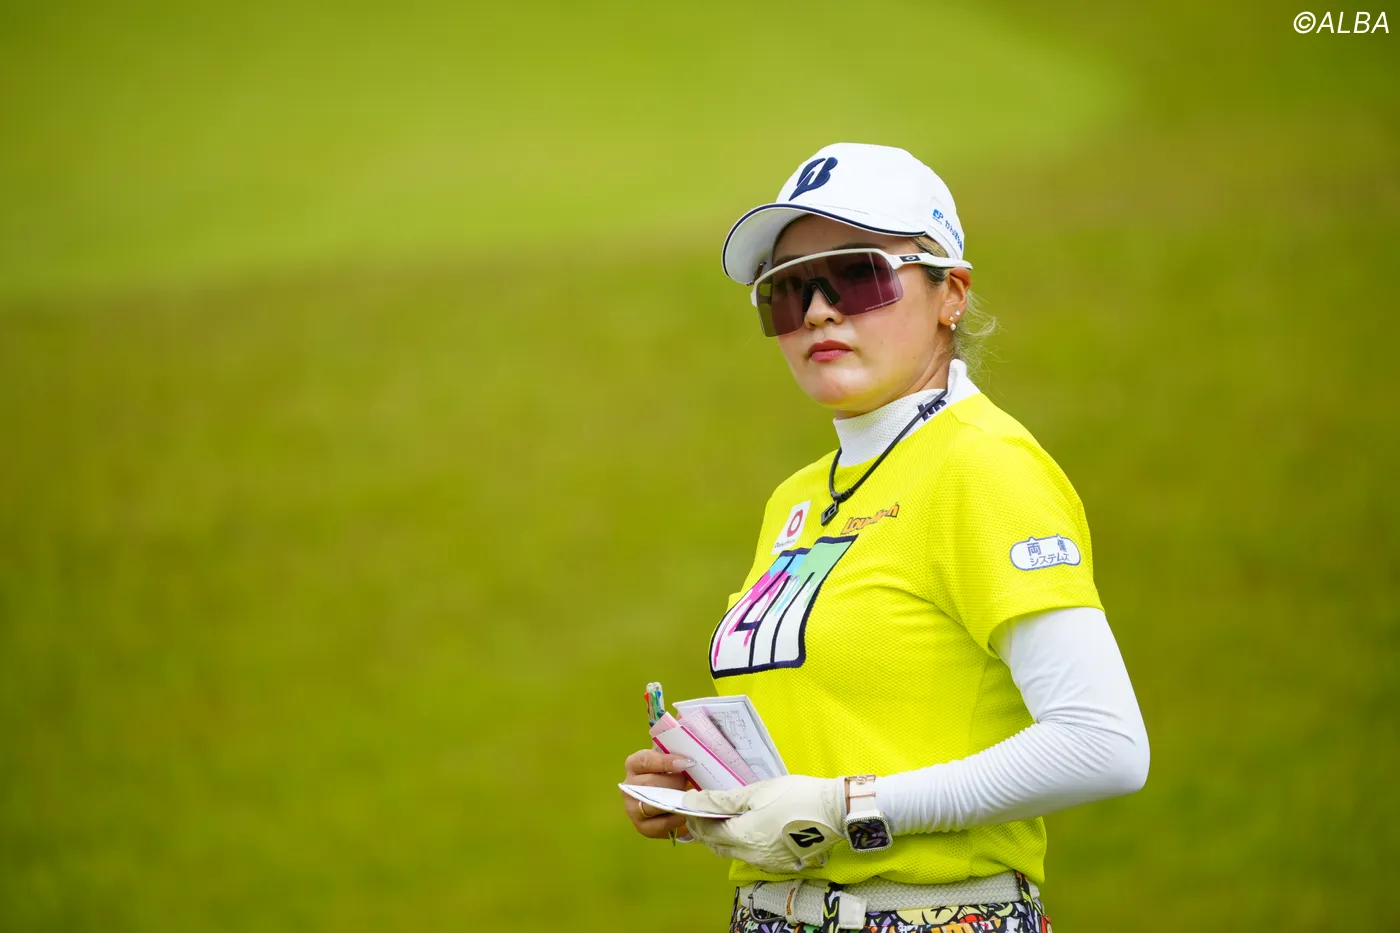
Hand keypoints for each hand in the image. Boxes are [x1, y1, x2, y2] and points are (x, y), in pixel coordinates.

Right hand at [621, 749, 694, 838]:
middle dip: (675, 783)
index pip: (645, 761)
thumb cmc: (668, 775)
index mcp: (634, 765)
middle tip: (690, 783)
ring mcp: (632, 808)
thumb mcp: (669, 763)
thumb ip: (676, 760)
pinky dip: (676, 821)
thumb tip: (691, 762)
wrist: (665, 799)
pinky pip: (660, 825)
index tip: (685, 763)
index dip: (665, 762)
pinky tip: (686, 815)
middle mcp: (628, 787)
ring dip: (675, 803)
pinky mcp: (642, 827)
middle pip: (650, 783)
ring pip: (654, 805)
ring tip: (690, 800)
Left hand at [683, 775, 846, 872]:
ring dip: (722, 838)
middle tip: (702, 811)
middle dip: (704, 830)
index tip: (690, 802)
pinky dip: (741, 844)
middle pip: (717, 846)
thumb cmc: (795, 795)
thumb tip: (693, 802)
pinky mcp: (779, 864)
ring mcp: (766, 863)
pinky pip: (750, 856)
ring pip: (733, 852)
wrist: (834, 812)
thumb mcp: (756, 792)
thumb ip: (722, 801)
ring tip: (723, 818)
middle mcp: (751, 856)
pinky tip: (747, 828)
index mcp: (742, 837)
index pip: (706, 832)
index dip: (694, 817)